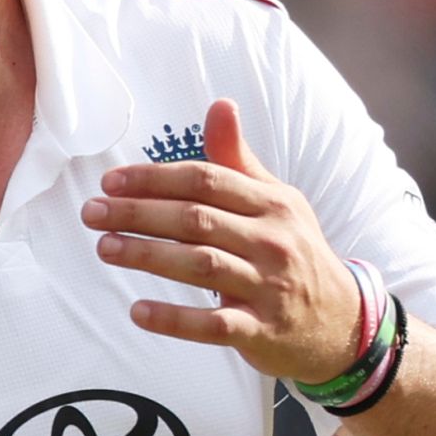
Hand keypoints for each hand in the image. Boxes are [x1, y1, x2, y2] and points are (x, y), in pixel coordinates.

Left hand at [81, 97, 360, 383]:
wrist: (343, 323)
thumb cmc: (294, 251)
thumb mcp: (276, 201)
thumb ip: (238, 159)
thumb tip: (219, 104)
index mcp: (272, 204)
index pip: (206, 180)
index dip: (155, 179)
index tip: (111, 182)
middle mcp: (273, 241)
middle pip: (196, 219)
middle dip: (138, 213)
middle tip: (92, 213)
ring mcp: (269, 287)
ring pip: (200, 265)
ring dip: (147, 255)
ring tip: (105, 248)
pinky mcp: (262, 331)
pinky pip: (213, 325)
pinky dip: (174, 319)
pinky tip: (138, 311)